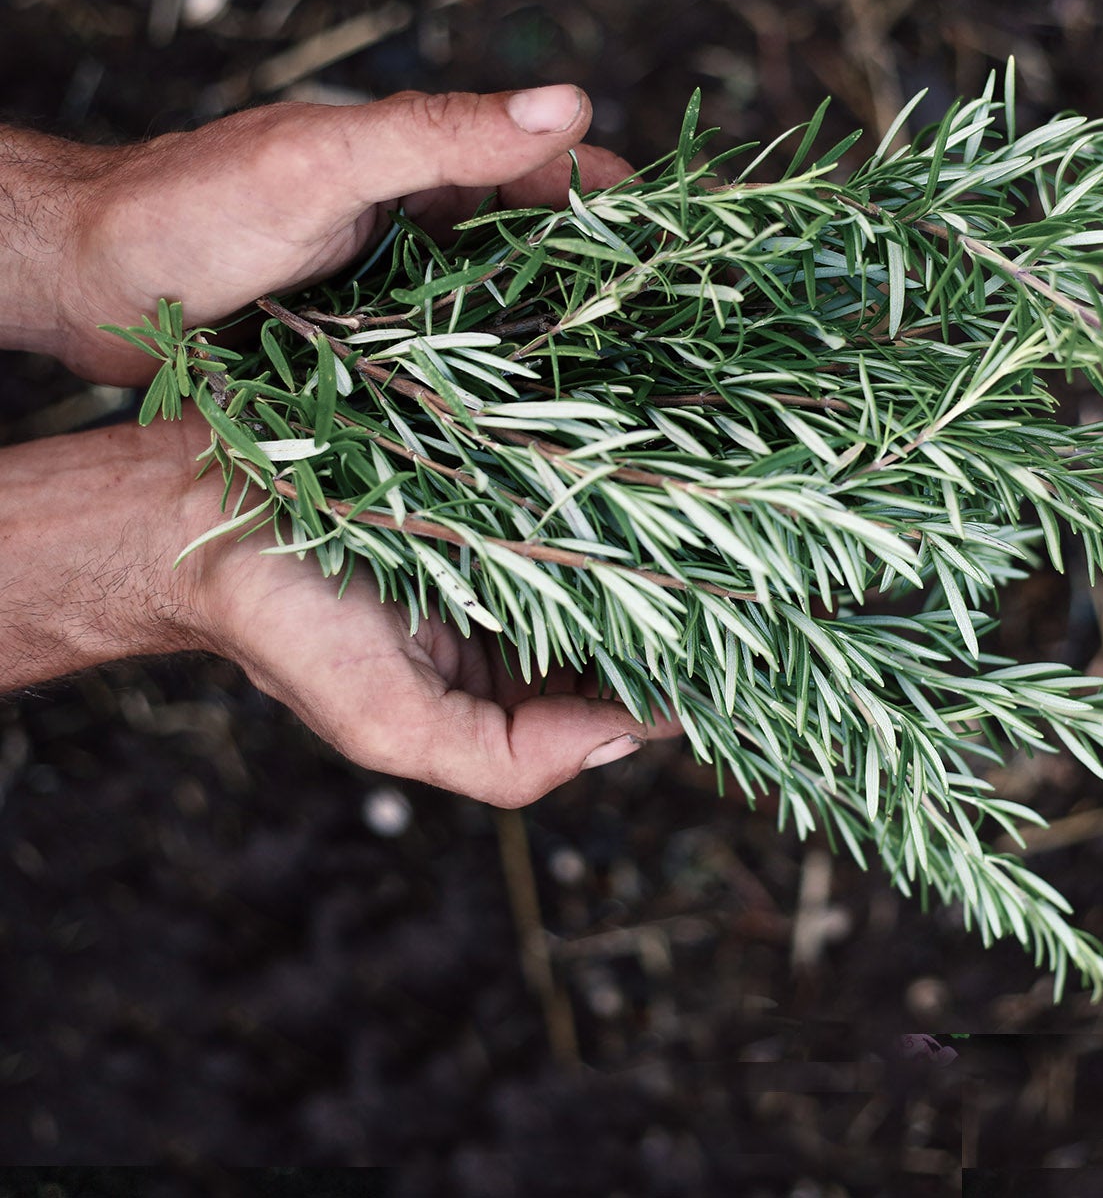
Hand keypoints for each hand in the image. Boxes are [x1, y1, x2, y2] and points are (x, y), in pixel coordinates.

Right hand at [0, 412, 679, 806]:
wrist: (201, 518)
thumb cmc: (291, 635)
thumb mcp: (395, 728)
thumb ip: (508, 761)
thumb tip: (625, 743)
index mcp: (497, 691)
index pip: (608, 703)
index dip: (672, 689)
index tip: (743, 664)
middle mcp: (516, 620)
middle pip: (623, 627)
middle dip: (685, 615)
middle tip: (764, 588)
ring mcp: (514, 545)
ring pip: (611, 557)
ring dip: (663, 548)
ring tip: (733, 535)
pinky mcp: (500, 479)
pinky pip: (574, 493)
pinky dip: (613, 493)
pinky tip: (660, 479)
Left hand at [49, 84, 632, 385]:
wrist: (85, 282)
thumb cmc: (191, 207)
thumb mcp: (326, 164)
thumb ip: (441, 134)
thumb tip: (573, 105)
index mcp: (428, 157)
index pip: (555, 173)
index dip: (623, 208)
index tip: (696, 258)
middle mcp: (427, 217)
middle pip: (544, 250)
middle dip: (609, 291)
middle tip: (680, 352)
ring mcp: (401, 282)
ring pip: (505, 313)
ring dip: (558, 349)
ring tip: (632, 406)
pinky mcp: (370, 341)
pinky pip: (453, 362)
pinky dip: (494, 387)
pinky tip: (532, 432)